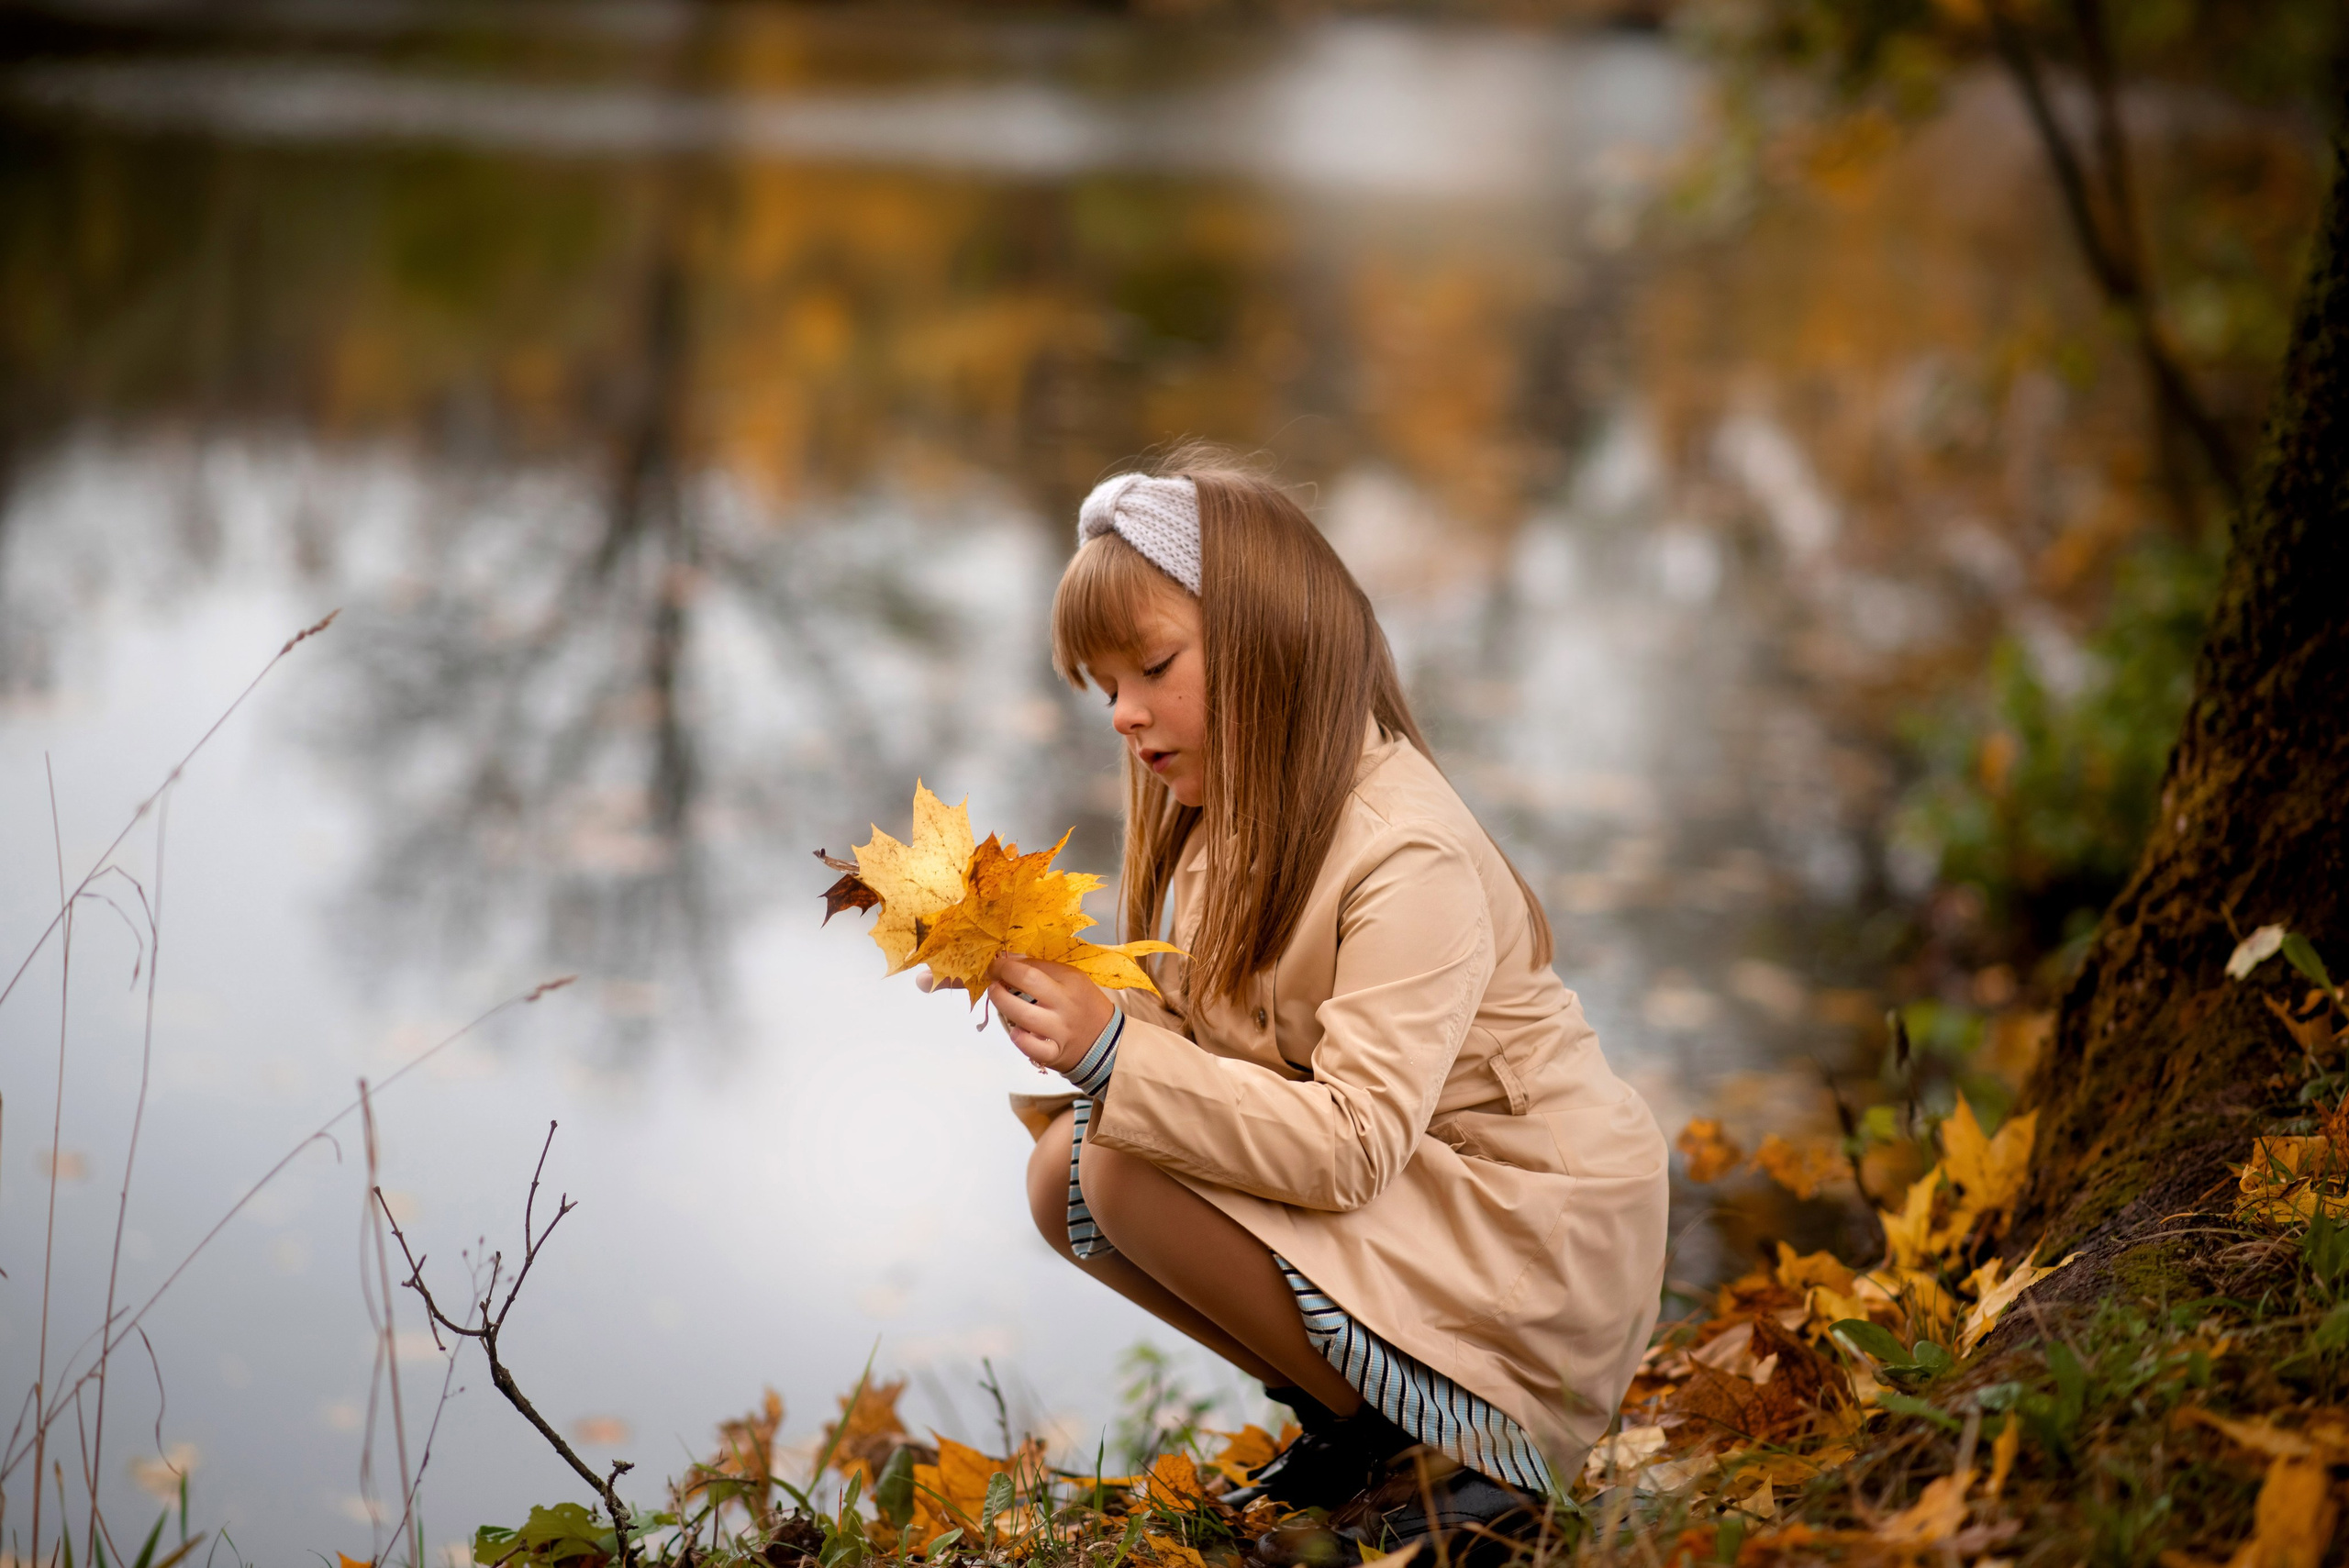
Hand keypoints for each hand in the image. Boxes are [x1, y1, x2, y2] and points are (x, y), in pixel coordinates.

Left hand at [986, 954, 1114, 1073]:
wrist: (1108, 1042)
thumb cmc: (1085, 1007)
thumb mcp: (1074, 981)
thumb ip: (1045, 970)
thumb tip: (1011, 960)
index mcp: (1071, 981)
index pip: (1034, 966)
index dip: (1009, 963)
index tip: (999, 964)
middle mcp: (1065, 1004)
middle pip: (1027, 981)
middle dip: (1001, 974)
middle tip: (993, 976)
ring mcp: (1060, 1030)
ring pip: (1023, 1015)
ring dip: (1002, 1002)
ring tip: (996, 996)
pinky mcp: (1055, 1053)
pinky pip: (1032, 1048)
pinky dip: (1020, 1039)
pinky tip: (1016, 1031)